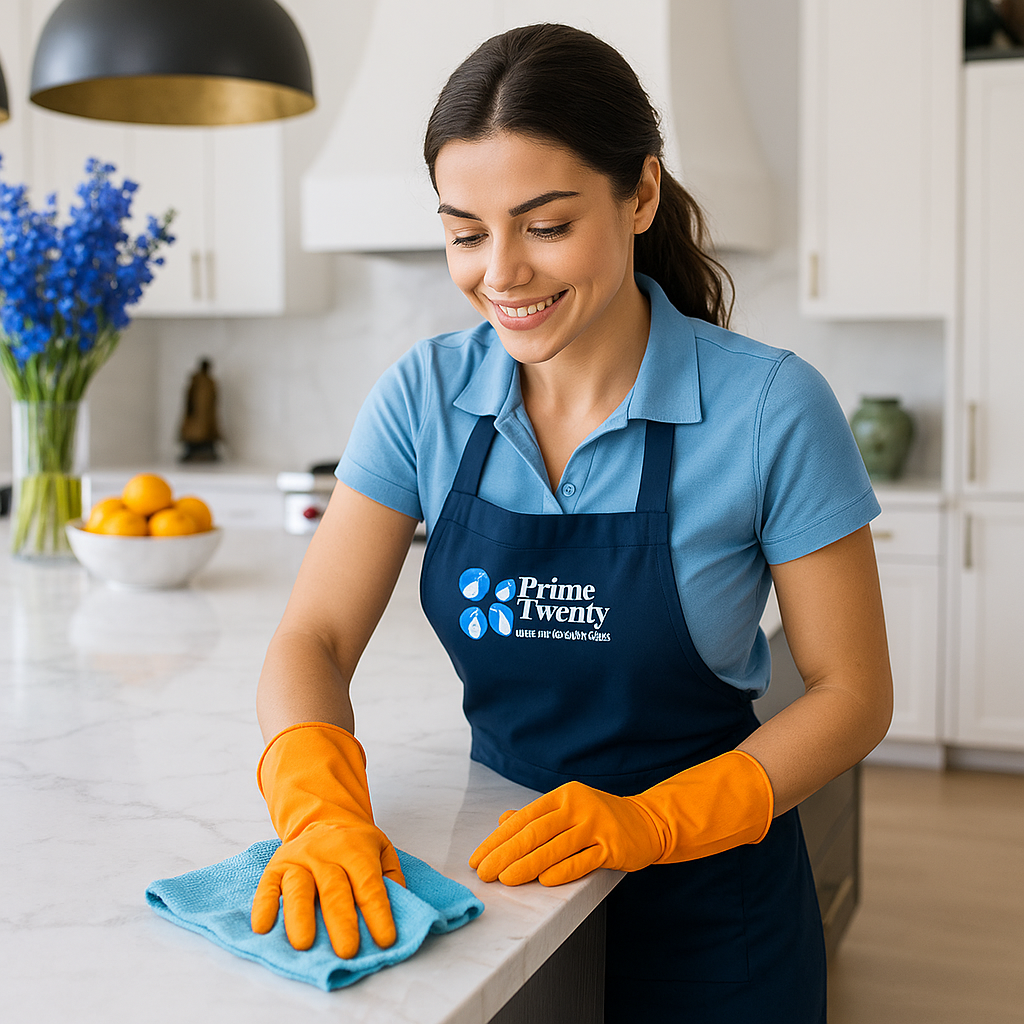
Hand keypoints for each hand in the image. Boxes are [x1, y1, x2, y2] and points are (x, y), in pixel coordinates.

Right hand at [251, 723, 404, 957]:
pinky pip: (268, 886)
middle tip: (347, 950)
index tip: (385, 940)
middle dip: (342, 922)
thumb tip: (400, 905)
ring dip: (300, 917)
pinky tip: (263, 927)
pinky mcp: (276, 866)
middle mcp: (326, 854)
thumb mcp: (382, 850)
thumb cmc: (356, 845)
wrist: (323, 817)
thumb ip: (392, 876)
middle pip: (335, 891)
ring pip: (299, 889)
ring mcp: (299, 859)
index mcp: (356, 851)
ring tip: (304, 944)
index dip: (378, 913)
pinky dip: (264, 906)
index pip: (369, 885)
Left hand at [470, 782, 661, 885]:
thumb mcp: (568, 809)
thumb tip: (502, 820)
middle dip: (505, 854)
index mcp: (562, 795)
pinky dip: (561, 871)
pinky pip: (582, 860)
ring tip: (505, 880)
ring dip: (526, 865)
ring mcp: (596, 825)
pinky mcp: (612, 846)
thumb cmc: (600, 818)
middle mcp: (578, 806)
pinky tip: (543, 881)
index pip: (523, 818)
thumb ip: (536, 816)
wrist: (647, 822)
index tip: (478, 858)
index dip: (497, 839)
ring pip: (554, 847)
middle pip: (534, 832)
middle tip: (485, 873)